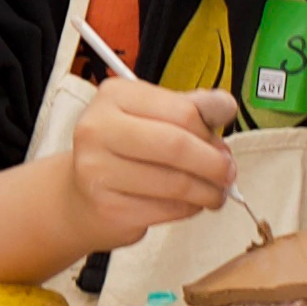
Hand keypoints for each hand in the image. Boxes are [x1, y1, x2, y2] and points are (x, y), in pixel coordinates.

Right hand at [52, 78, 242, 255]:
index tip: (222, 143)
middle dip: (213, 163)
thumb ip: (190, 109)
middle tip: (227, 173)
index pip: (181, 110)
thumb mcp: (152, 118)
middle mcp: (98, 129)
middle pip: (176, 146)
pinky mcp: (109, 208)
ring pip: (175, 182)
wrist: (78, 196)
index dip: (211, 130)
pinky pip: (167, 209)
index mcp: (114, 96)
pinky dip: (189, 209)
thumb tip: (225, 105)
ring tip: (215, 192)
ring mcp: (98, 171)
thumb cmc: (123, 151)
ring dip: (207, 191)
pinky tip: (190, 204)